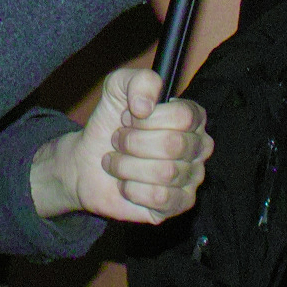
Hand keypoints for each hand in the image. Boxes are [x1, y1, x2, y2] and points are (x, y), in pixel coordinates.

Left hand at [30, 67, 211, 225]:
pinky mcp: (178, 204)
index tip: (129, 116)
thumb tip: (146, 106)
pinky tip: (126, 184)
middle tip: (119, 140)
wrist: (87, 162)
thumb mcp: (117, 88)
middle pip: (174, 145)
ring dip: (128, 166)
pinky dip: (133, 189)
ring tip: (118, 162)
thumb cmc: (110, 124)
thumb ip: (138, 81)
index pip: (184, 116)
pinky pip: (160, 198)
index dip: (148, 119)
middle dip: (133, 142)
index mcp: (192, 117)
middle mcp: (198, 147)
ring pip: (165, 173)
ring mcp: (191, 177)